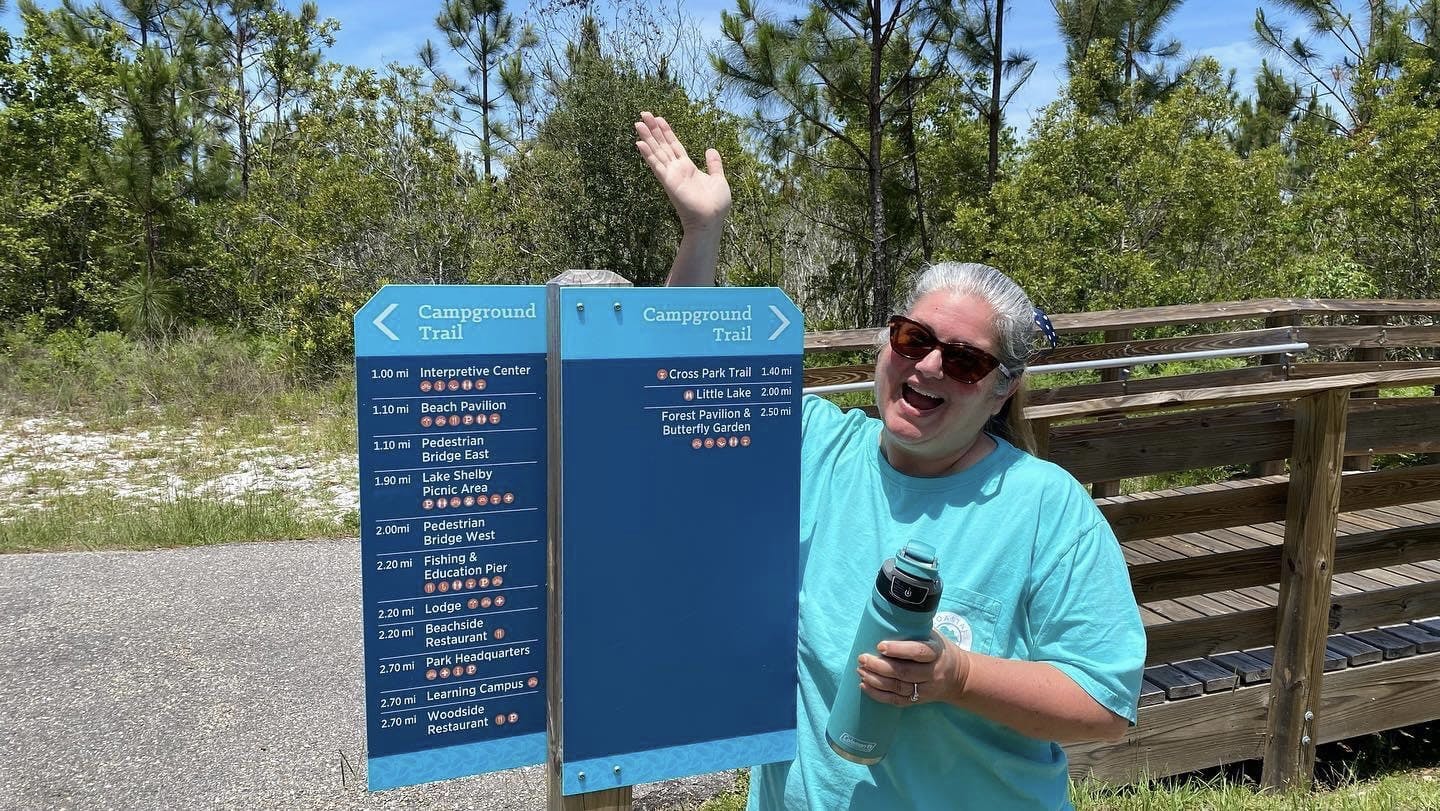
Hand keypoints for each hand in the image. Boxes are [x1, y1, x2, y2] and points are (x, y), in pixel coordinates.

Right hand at [634, 111, 730, 232]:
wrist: (711, 219)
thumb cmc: (716, 204)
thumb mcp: (718, 178)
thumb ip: (714, 164)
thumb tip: (710, 149)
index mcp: (688, 167)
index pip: (674, 145)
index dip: (666, 131)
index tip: (658, 118)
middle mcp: (677, 169)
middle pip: (662, 145)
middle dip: (653, 129)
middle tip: (644, 113)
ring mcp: (671, 175)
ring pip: (657, 152)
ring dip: (647, 137)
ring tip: (638, 122)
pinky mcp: (668, 182)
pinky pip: (656, 166)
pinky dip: (648, 154)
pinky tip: (639, 143)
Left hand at [856, 631, 970, 706]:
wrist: (959, 677)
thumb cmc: (938, 650)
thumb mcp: (933, 636)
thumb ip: (915, 629)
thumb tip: (887, 616)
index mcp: (936, 652)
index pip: (918, 652)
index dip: (898, 649)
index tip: (880, 645)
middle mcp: (933, 673)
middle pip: (905, 672)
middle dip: (880, 666)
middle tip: (863, 658)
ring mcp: (926, 690)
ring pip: (899, 688)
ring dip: (876, 680)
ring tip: (861, 670)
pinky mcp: (919, 701)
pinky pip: (897, 701)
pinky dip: (878, 694)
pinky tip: (865, 685)